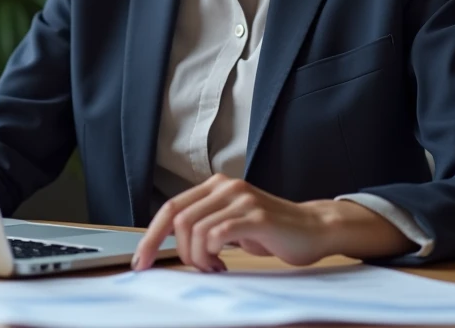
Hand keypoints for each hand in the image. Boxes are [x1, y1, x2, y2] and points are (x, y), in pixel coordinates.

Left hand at [132, 174, 337, 272]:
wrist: (314, 228)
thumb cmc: (272, 230)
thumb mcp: (230, 224)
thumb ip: (204, 226)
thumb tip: (170, 245)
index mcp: (215, 186)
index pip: (170, 208)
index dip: (151, 237)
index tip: (141, 262)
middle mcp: (225, 186)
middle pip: (178, 220)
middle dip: (180, 252)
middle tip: (199, 269)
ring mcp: (241, 198)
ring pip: (195, 229)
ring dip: (198, 258)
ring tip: (215, 267)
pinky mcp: (255, 215)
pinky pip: (217, 234)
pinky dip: (212, 255)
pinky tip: (224, 264)